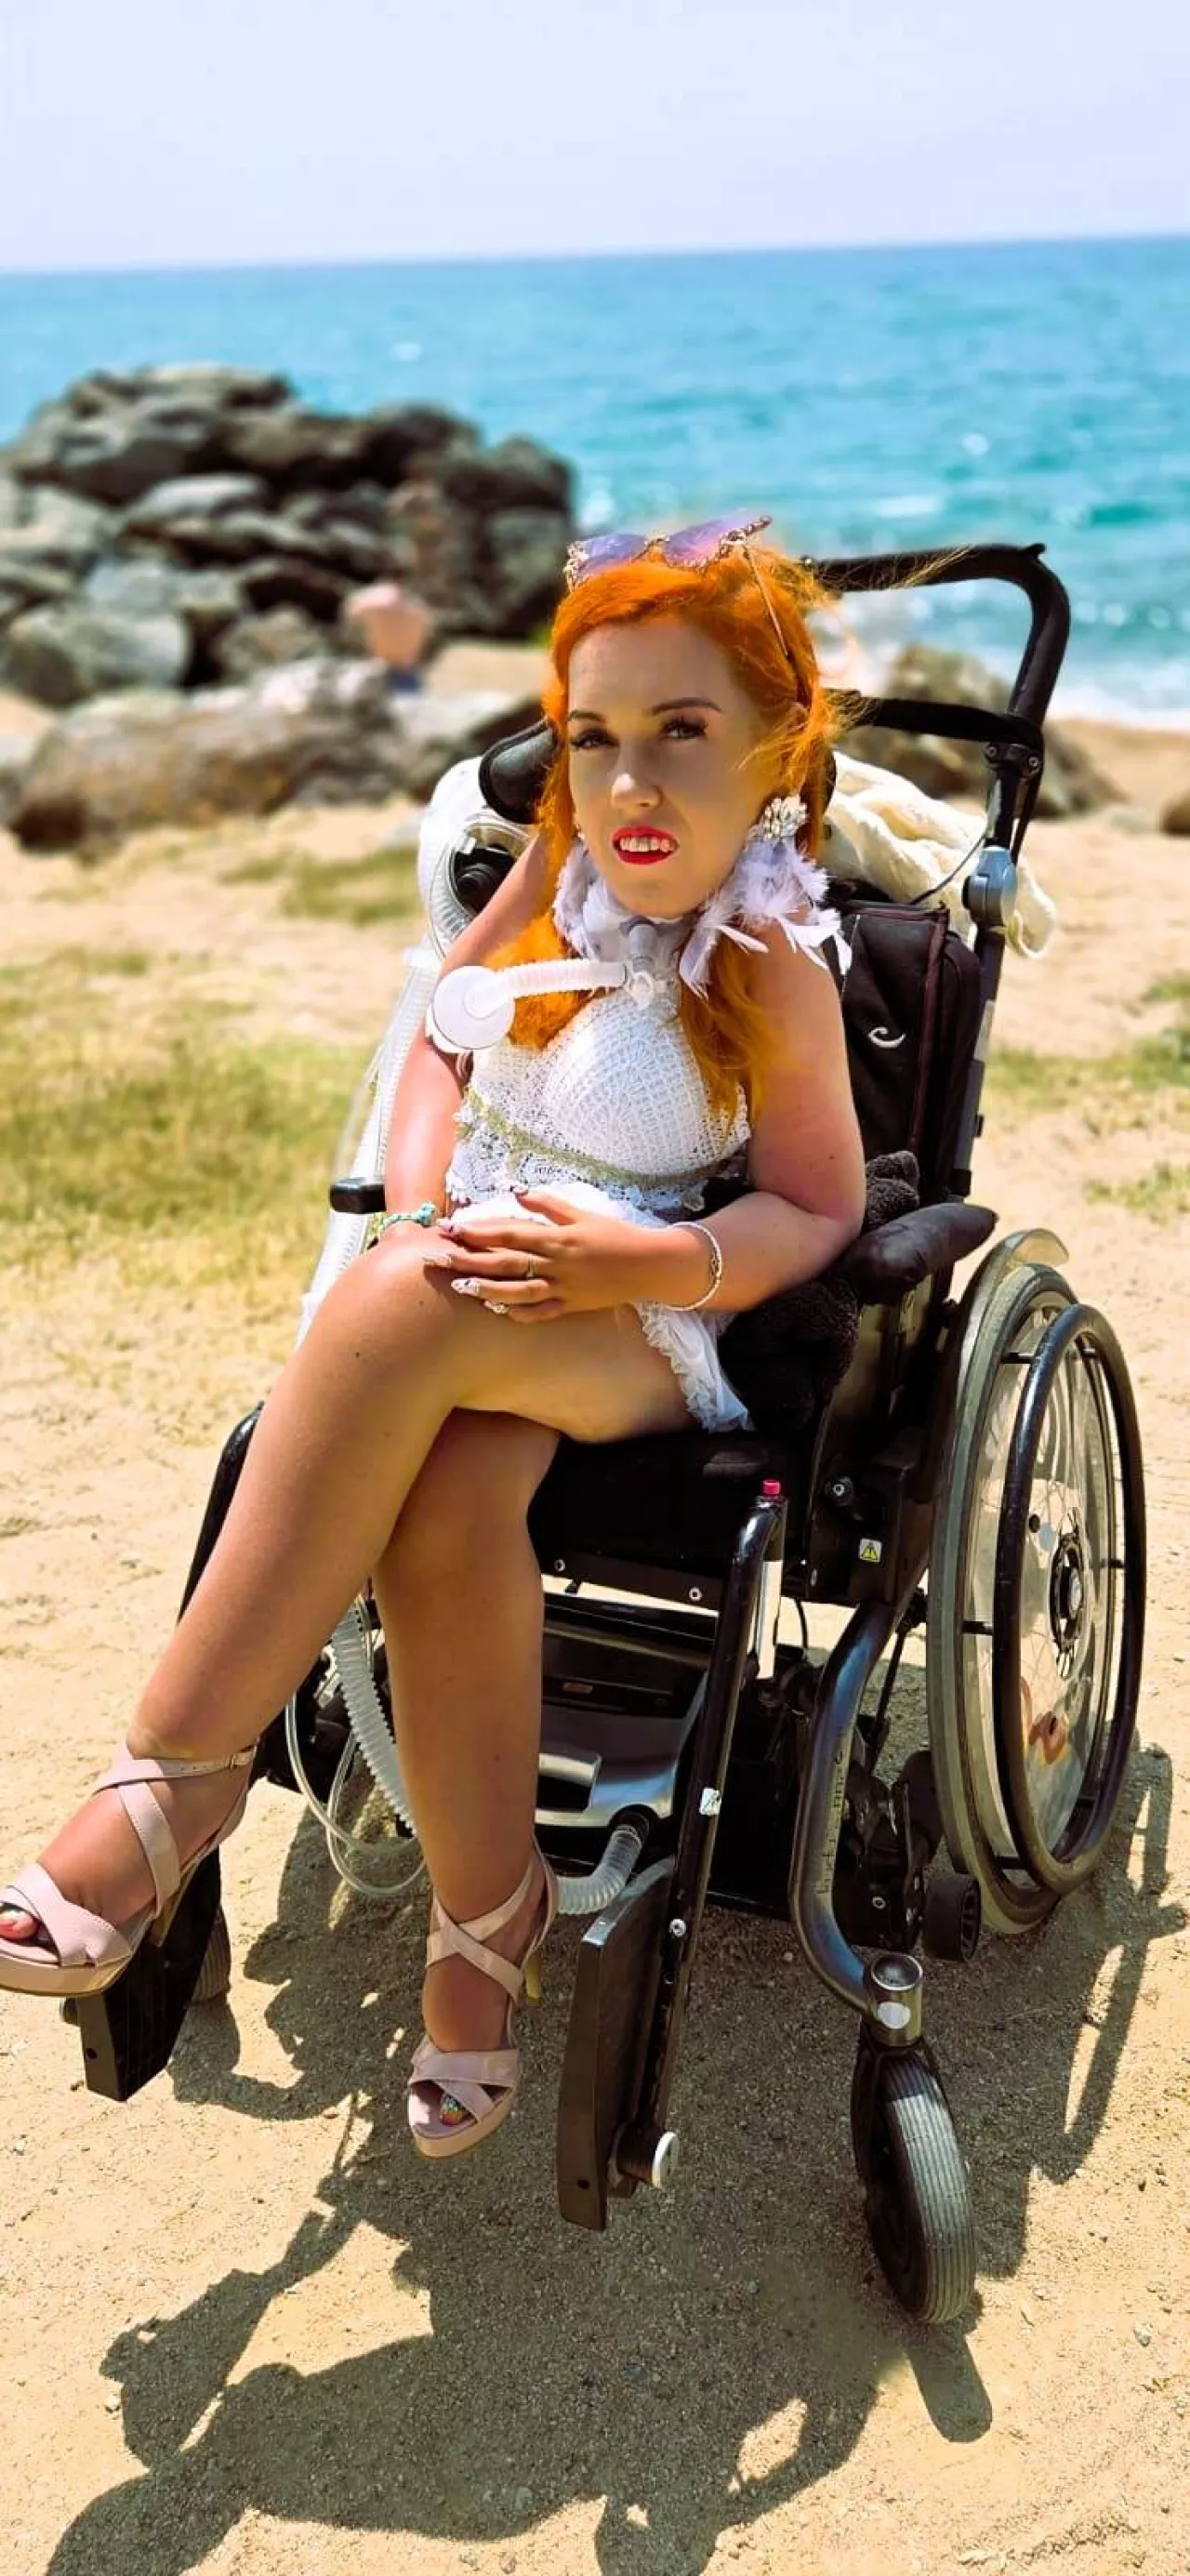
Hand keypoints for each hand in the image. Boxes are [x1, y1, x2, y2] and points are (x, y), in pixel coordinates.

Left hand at [425, 1191, 646, 1324]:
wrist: (649, 1265)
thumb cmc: (615, 1235)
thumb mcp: (582, 1213)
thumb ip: (547, 1205)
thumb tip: (516, 1191)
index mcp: (557, 1238)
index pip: (509, 1234)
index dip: (478, 1231)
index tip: (450, 1228)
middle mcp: (557, 1264)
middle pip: (506, 1263)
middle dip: (470, 1260)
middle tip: (439, 1258)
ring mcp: (563, 1288)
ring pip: (519, 1291)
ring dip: (488, 1289)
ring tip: (461, 1287)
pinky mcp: (572, 1306)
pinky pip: (542, 1312)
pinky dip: (519, 1312)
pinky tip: (496, 1309)